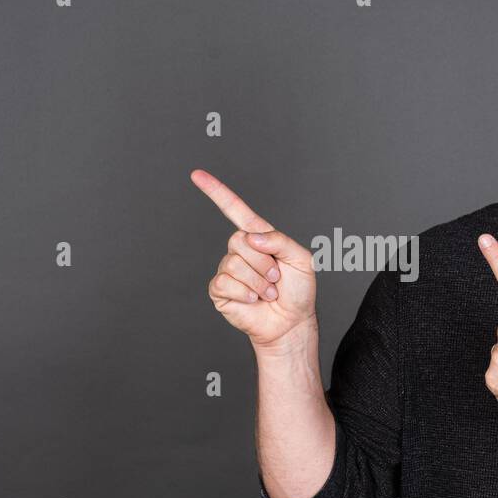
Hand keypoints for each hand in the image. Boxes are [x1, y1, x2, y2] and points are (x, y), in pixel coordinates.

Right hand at [191, 169, 316, 350]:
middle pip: (239, 240)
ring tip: (268, 292)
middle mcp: (240, 250)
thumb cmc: (298, 291)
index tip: (197, 174)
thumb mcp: (301, 259)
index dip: (216, 192)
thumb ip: (280, 240)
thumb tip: (252, 237)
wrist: (291, 322)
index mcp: (258, 237)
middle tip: (276, 277)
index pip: (234, 209)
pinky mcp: (220, 290)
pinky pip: (226, 283)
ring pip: (234, 264)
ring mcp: (228, 270)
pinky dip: (246, 294)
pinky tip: (254, 301)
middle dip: (263, 262)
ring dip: (258, 282)